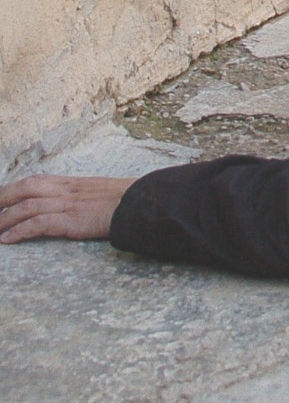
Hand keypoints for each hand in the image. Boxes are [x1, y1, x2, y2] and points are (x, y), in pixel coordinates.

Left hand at [0, 175, 135, 242]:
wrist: (142, 203)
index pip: (36, 181)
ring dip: (5, 219)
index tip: (1, 198)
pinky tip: (7, 241)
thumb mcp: (101, 193)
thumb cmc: (126, 200)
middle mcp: (67, 190)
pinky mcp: (72, 220)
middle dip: (2, 199)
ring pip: (27, 206)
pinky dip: (20, 231)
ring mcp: (69, 203)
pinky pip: (38, 223)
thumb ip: (84, 197)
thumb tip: (76, 206)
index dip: (13, 189)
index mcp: (73, 183)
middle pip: (25, 188)